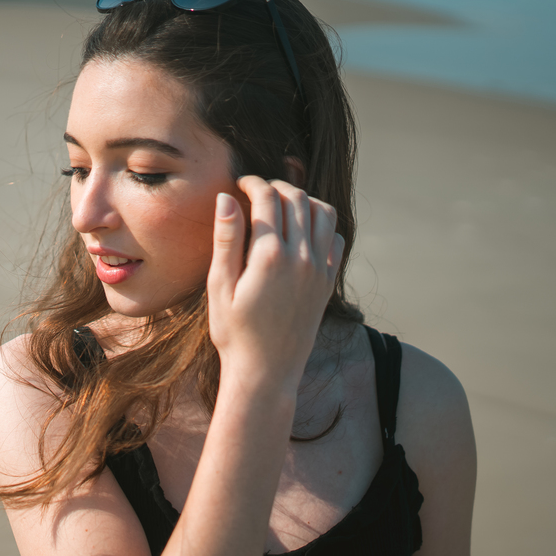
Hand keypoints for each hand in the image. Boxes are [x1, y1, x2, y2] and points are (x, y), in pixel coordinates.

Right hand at [206, 176, 344, 388]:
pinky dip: (321, 225)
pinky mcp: (327, 283)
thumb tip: (227, 199)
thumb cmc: (234, 332)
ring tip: (281, 206)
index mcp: (270, 256)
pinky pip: (335, 238)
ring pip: (322, 212)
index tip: (240, 184)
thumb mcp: (220, 286)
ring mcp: (319, 269)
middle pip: (297, 198)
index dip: (252, 183)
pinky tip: (301, 233)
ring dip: (303, 200)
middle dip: (276, 186)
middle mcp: (301, 258)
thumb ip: (227, 240)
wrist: (265, 372)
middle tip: (257, 192)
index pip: (267, 198)